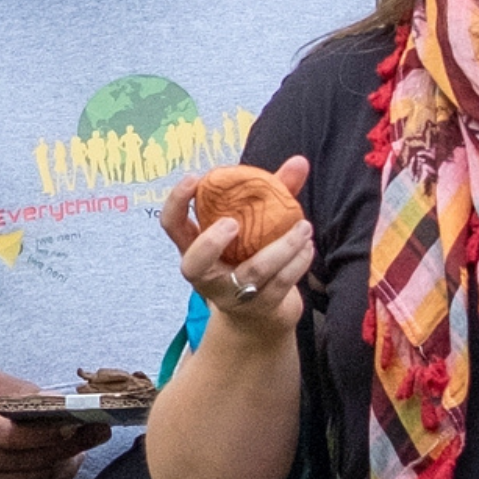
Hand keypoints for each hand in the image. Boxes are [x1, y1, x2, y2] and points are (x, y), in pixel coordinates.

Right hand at [0, 374, 106, 478]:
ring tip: (85, 445)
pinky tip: (66, 464)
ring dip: (66, 465)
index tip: (78, 423)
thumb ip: (20, 391)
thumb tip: (59, 401)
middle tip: (99, 432)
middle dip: (70, 447)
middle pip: (30, 461)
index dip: (48, 434)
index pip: (13, 437)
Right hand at [166, 156, 317, 341]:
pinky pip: (280, 283)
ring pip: (252, 273)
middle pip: (193, 264)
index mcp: (195, 246)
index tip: (194, 179)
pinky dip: (298, 262)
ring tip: (303, 227)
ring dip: (281, 247)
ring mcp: (231, 295)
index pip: (171, 225)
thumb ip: (273, 191)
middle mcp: (206, 274)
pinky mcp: (259, 307)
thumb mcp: (255, 224)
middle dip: (210, 243)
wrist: (261, 316)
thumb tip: (299, 161)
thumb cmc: (251, 256)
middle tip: (233, 223)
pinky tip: (307, 246)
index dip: (176, 202)